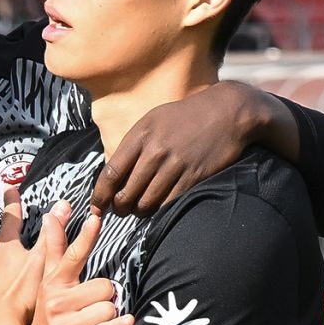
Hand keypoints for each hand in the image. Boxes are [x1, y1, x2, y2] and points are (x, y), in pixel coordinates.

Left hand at [0, 186, 40, 324]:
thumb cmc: (20, 296)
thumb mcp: (42, 262)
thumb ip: (52, 235)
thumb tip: (62, 205)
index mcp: (6, 246)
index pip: (11, 216)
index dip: (13, 202)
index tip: (10, 190)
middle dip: (6, 242)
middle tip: (15, 248)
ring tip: (5, 274)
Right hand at [28, 201, 133, 324]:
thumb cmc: (49, 313)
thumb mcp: (47, 280)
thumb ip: (54, 246)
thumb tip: (54, 213)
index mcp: (53, 283)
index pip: (72, 255)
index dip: (86, 237)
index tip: (96, 218)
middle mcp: (57, 302)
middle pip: (105, 286)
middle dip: (105, 295)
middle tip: (90, 305)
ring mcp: (66, 324)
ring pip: (109, 308)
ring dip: (108, 315)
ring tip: (92, 321)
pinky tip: (124, 324)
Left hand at [91, 80, 266, 214]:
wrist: (227, 112)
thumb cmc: (187, 117)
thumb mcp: (154, 120)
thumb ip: (134, 145)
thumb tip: (114, 174)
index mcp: (140, 135)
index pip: (110, 173)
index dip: (100, 195)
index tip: (96, 206)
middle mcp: (154, 151)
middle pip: (125, 194)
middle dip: (119, 208)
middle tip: (120, 210)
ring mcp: (174, 165)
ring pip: (145, 203)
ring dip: (139, 212)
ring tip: (140, 209)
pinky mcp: (192, 177)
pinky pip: (168, 204)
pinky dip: (160, 210)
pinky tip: (159, 207)